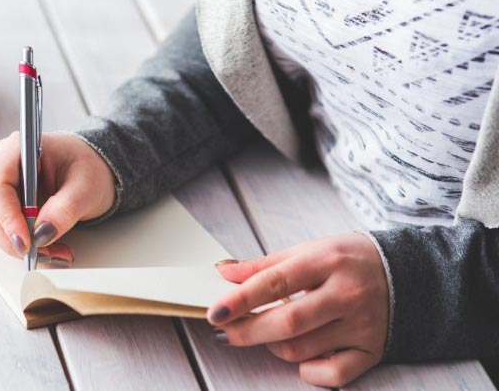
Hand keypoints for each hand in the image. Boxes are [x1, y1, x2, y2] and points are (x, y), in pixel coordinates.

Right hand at [0, 132, 115, 264]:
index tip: (25, 241)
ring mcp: (2, 187)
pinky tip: (49, 249)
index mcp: (18, 149)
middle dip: (16, 238)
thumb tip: (43, 232)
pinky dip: (27, 245)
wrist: (93, 171)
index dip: (7, 217)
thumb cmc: (88, 167)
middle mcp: (3, 166)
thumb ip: (65, 208)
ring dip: (22, 246)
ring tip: (54, 253)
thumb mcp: (86, 187)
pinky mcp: (7, 205)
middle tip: (45, 254)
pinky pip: (7, 230)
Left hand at [208, 233, 388, 386]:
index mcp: (327, 261)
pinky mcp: (372, 351)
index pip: (275, 282)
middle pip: (287, 323)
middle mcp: (347, 294)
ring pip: (302, 350)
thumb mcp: (309, 250)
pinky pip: (332, 375)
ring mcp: (362, 325)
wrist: (410, 273)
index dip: (240, 300)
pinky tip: (301, 356)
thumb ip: (265, 264)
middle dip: (247, 331)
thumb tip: (224, 273)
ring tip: (267, 333)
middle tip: (224, 332)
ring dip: (272, 346)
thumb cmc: (349, 260)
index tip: (215, 312)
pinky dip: (308, 370)